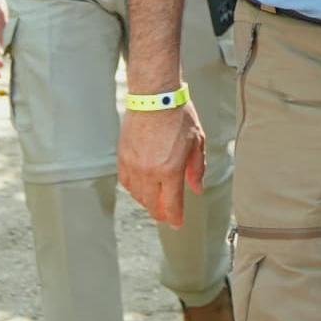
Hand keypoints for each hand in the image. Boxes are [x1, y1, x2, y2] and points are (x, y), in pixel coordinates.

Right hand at [119, 99, 207, 226]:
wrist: (154, 96)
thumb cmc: (178, 115)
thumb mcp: (197, 142)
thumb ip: (196, 169)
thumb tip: (196, 188)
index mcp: (170, 170)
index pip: (171, 205)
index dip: (175, 218)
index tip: (177, 224)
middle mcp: (149, 171)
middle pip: (152, 204)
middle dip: (161, 213)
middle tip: (167, 215)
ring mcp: (133, 165)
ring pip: (137, 195)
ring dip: (147, 201)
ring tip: (155, 201)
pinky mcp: (122, 156)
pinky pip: (126, 181)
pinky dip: (134, 189)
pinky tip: (140, 187)